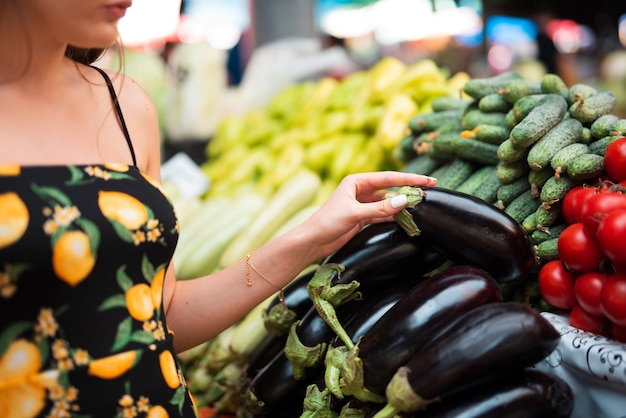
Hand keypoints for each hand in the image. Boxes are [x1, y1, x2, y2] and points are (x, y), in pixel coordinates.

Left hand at [296, 171, 436, 258]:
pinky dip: (394, 216)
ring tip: (423, 204)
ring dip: (402, 203)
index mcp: (357, 181)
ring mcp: (362, 204)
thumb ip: (380, 209)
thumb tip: (404, 201)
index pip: (388, 178)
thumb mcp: (355, 214)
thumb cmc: (328, 222)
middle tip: (431, 189)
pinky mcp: (362, 218)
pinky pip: (383, 214)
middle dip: (409, 189)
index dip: (410, 179)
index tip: (428, 180)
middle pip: (390, 188)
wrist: (312, 241)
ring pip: (388, 202)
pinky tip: (408, 217)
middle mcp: (360, 190)